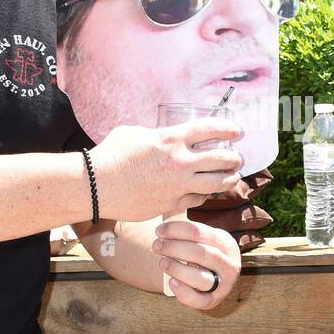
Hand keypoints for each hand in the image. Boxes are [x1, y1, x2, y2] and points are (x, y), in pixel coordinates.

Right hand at [88, 119, 243, 221]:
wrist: (96, 186)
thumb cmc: (110, 155)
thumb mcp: (133, 132)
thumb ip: (155, 134)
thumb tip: (163, 137)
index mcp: (171, 139)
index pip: (211, 129)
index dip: (228, 129)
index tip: (237, 131)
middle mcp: (180, 163)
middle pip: (222, 159)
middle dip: (235, 158)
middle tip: (237, 157)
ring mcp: (178, 186)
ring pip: (216, 184)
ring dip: (228, 179)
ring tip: (232, 177)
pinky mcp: (171, 205)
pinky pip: (197, 200)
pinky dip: (204, 195)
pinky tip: (205, 191)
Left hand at [152, 218, 240, 308]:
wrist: (220, 275)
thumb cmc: (206, 252)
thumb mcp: (206, 238)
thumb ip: (191, 232)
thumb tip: (163, 225)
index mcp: (226, 243)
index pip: (199, 232)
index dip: (176, 230)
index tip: (159, 230)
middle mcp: (229, 264)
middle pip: (200, 254)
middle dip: (174, 248)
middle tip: (156, 245)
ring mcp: (224, 285)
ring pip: (201, 278)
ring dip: (177, 269)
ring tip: (162, 262)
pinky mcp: (214, 301)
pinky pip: (199, 300)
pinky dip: (183, 292)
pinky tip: (171, 282)